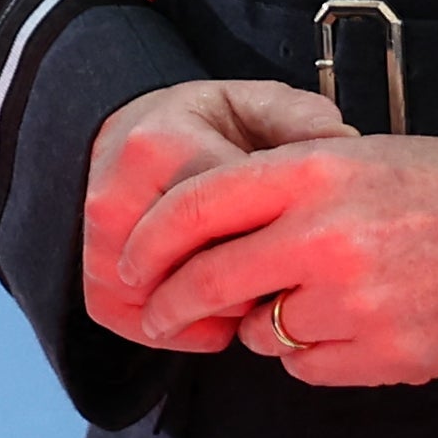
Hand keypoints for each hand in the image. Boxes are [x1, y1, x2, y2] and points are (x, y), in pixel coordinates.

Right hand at [84, 80, 357, 348]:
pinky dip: (175, 333)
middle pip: (195, 271)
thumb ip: (302, 121)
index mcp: (162, 147)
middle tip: (284, 280)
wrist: (133, 128)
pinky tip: (214, 320)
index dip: (275, 242)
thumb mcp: (258, 104)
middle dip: (247, 286)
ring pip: (159, 303)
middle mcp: (116, 193)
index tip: (304, 242)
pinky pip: (130, 320)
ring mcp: (95, 239)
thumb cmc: (207, 124)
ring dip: (210, 315)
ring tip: (251, 304)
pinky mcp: (91, 273)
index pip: (226, 221)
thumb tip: (346, 145)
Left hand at [112, 125, 437, 384]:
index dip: (148, 241)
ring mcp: (357, 297)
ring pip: (257, 331)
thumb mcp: (358, 157)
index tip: (130, 263)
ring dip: (263, 324)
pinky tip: (353, 324)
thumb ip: (280, 190)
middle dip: (171, 304)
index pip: (194, 206)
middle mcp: (326, 233)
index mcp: (314, 171)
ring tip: (316, 298)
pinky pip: (305, 367)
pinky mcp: (388, 350)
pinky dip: (311, 353)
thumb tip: (201, 238)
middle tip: (160, 314)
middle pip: (208, 280)